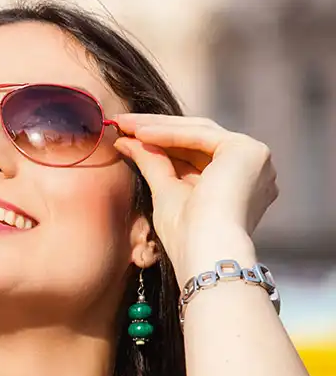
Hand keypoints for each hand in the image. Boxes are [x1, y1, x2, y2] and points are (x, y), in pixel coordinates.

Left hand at [112, 115, 278, 279]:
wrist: (205, 253)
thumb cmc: (187, 237)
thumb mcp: (165, 192)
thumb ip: (152, 163)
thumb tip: (125, 141)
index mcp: (238, 183)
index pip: (196, 152)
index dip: (160, 143)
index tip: (127, 136)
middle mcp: (252, 168)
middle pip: (196, 138)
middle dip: (156, 129)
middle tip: (122, 123)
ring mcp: (254, 157)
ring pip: (197, 132)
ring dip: (158, 127)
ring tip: (125, 125)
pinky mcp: (247, 150)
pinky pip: (199, 135)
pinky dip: (168, 133)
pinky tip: (139, 132)